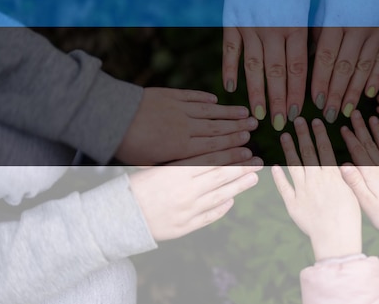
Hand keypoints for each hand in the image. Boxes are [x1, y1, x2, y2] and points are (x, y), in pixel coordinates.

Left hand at [115, 88, 257, 164]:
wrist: (111, 117)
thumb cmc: (127, 146)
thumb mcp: (151, 164)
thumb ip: (173, 165)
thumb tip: (191, 172)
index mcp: (181, 147)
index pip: (213, 146)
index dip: (233, 146)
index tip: (249, 146)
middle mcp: (185, 127)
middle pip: (217, 128)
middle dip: (238, 128)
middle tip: (255, 127)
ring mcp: (178, 109)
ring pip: (210, 111)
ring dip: (229, 112)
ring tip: (245, 113)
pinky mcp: (170, 95)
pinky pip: (192, 96)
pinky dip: (205, 98)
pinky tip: (216, 100)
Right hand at [129, 162, 262, 240]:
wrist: (119, 217)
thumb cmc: (136, 188)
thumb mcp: (158, 168)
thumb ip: (183, 164)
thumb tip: (208, 158)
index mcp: (177, 172)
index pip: (211, 161)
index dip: (232, 156)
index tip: (247, 151)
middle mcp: (186, 191)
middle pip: (221, 177)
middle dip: (242, 169)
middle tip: (259, 163)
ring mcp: (187, 210)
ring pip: (220, 196)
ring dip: (239, 187)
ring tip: (253, 179)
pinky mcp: (185, 227)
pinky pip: (210, 216)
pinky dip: (222, 208)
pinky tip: (232, 201)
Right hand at [223, 27, 307, 129]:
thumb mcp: (305, 8)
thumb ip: (311, 33)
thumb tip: (317, 63)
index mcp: (295, 26)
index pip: (296, 68)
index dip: (296, 93)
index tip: (295, 114)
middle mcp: (272, 28)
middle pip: (276, 72)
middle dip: (278, 101)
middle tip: (279, 124)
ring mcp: (250, 25)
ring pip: (253, 66)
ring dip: (256, 93)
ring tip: (257, 115)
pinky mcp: (232, 20)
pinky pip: (229, 49)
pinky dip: (228, 69)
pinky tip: (229, 89)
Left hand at [272, 117, 361, 260]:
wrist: (336, 238)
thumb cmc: (350, 218)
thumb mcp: (354, 192)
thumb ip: (346, 176)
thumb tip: (343, 162)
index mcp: (332, 176)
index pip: (324, 149)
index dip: (319, 134)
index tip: (315, 121)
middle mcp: (315, 180)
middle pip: (308, 153)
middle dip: (303, 135)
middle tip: (297, 120)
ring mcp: (302, 191)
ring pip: (294, 166)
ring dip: (289, 149)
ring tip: (284, 136)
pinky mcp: (293, 204)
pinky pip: (284, 187)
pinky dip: (278, 176)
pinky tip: (274, 166)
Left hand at [311, 27, 378, 123]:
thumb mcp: (324, 7)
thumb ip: (317, 34)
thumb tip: (306, 62)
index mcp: (337, 18)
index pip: (326, 57)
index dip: (321, 82)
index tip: (317, 102)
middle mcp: (359, 26)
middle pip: (345, 67)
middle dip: (336, 94)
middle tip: (330, 115)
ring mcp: (378, 29)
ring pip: (364, 68)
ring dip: (354, 92)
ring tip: (347, 111)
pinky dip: (376, 79)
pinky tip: (369, 95)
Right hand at [339, 110, 378, 255]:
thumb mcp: (367, 203)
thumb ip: (355, 183)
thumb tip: (343, 165)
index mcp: (372, 174)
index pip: (358, 151)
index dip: (350, 138)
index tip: (343, 126)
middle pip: (370, 144)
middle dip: (362, 128)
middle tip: (355, 113)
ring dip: (378, 131)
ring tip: (373, 118)